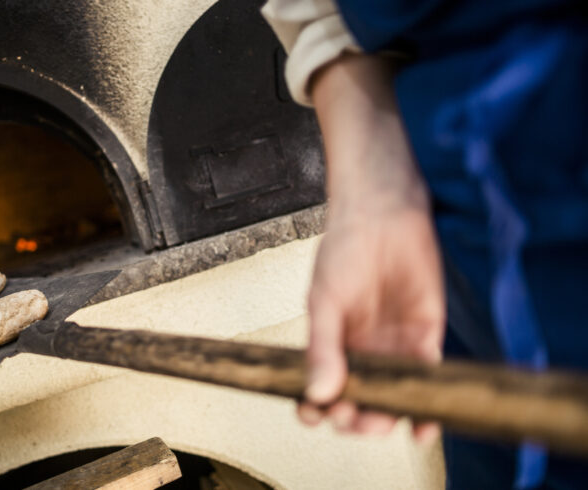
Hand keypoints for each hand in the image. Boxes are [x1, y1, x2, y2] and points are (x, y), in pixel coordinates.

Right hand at [299, 200, 444, 442]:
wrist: (382, 216)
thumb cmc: (344, 252)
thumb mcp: (323, 301)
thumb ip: (322, 347)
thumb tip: (317, 393)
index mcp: (330, 344)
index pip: (319, 389)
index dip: (315, 410)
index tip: (313, 416)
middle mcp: (361, 352)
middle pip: (358, 402)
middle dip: (354, 420)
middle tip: (351, 417)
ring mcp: (393, 349)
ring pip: (392, 398)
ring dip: (387, 419)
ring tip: (381, 423)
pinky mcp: (426, 338)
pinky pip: (427, 379)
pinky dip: (427, 407)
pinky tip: (422, 424)